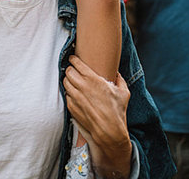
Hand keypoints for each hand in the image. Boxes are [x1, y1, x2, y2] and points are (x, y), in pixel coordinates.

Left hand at [63, 56, 131, 174]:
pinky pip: (66, 95)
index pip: (76, 63)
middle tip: (73, 70)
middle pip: (68, 71)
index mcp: (93, 79)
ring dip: (68, 80)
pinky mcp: (72, 107)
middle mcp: (81, 86)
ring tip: (72, 81)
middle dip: (70, 69)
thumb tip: (117, 74)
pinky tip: (74, 94)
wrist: (109, 131)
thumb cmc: (117, 111)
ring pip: (65, 82)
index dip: (73, 59)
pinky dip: (69, 92)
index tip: (73, 58)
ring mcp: (75, 97)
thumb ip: (120, 80)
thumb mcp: (123, 93)